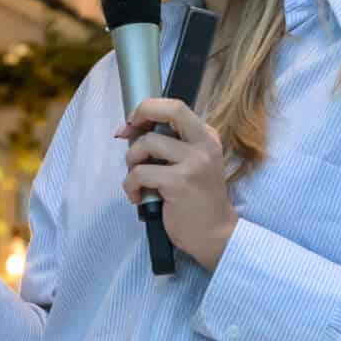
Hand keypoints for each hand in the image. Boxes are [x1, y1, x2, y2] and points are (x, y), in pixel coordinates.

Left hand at [119, 99, 236, 271]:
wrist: (215, 234)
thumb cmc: (198, 200)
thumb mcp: (195, 164)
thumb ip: (173, 146)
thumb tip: (131, 130)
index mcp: (207, 137)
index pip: (176, 106)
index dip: (148, 108)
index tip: (132, 122)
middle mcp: (203, 145)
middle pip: (168, 111)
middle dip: (139, 116)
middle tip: (125, 135)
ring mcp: (193, 163)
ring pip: (146, 144)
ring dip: (131, 162)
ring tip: (137, 180)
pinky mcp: (179, 183)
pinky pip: (139, 173)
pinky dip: (130, 185)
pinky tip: (138, 197)